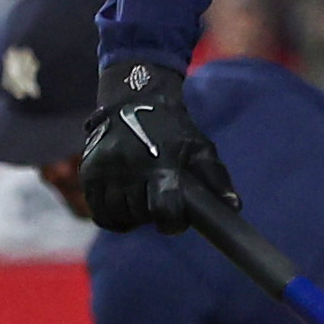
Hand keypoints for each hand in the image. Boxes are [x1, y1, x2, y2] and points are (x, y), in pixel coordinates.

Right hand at [72, 53, 231, 234]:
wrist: (133, 100)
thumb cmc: (173, 130)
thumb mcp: (200, 148)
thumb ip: (217, 179)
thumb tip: (234, 207)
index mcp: (160, 164)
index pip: (164, 210)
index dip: (171, 223)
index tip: (174, 220)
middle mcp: (129, 168)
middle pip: (140, 215)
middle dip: (151, 215)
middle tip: (158, 202)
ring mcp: (105, 170)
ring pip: (117, 216)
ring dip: (130, 215)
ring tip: (140, 200)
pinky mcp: (88, 172)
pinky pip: (99, 212)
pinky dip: (111, 215)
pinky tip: (123, 204)